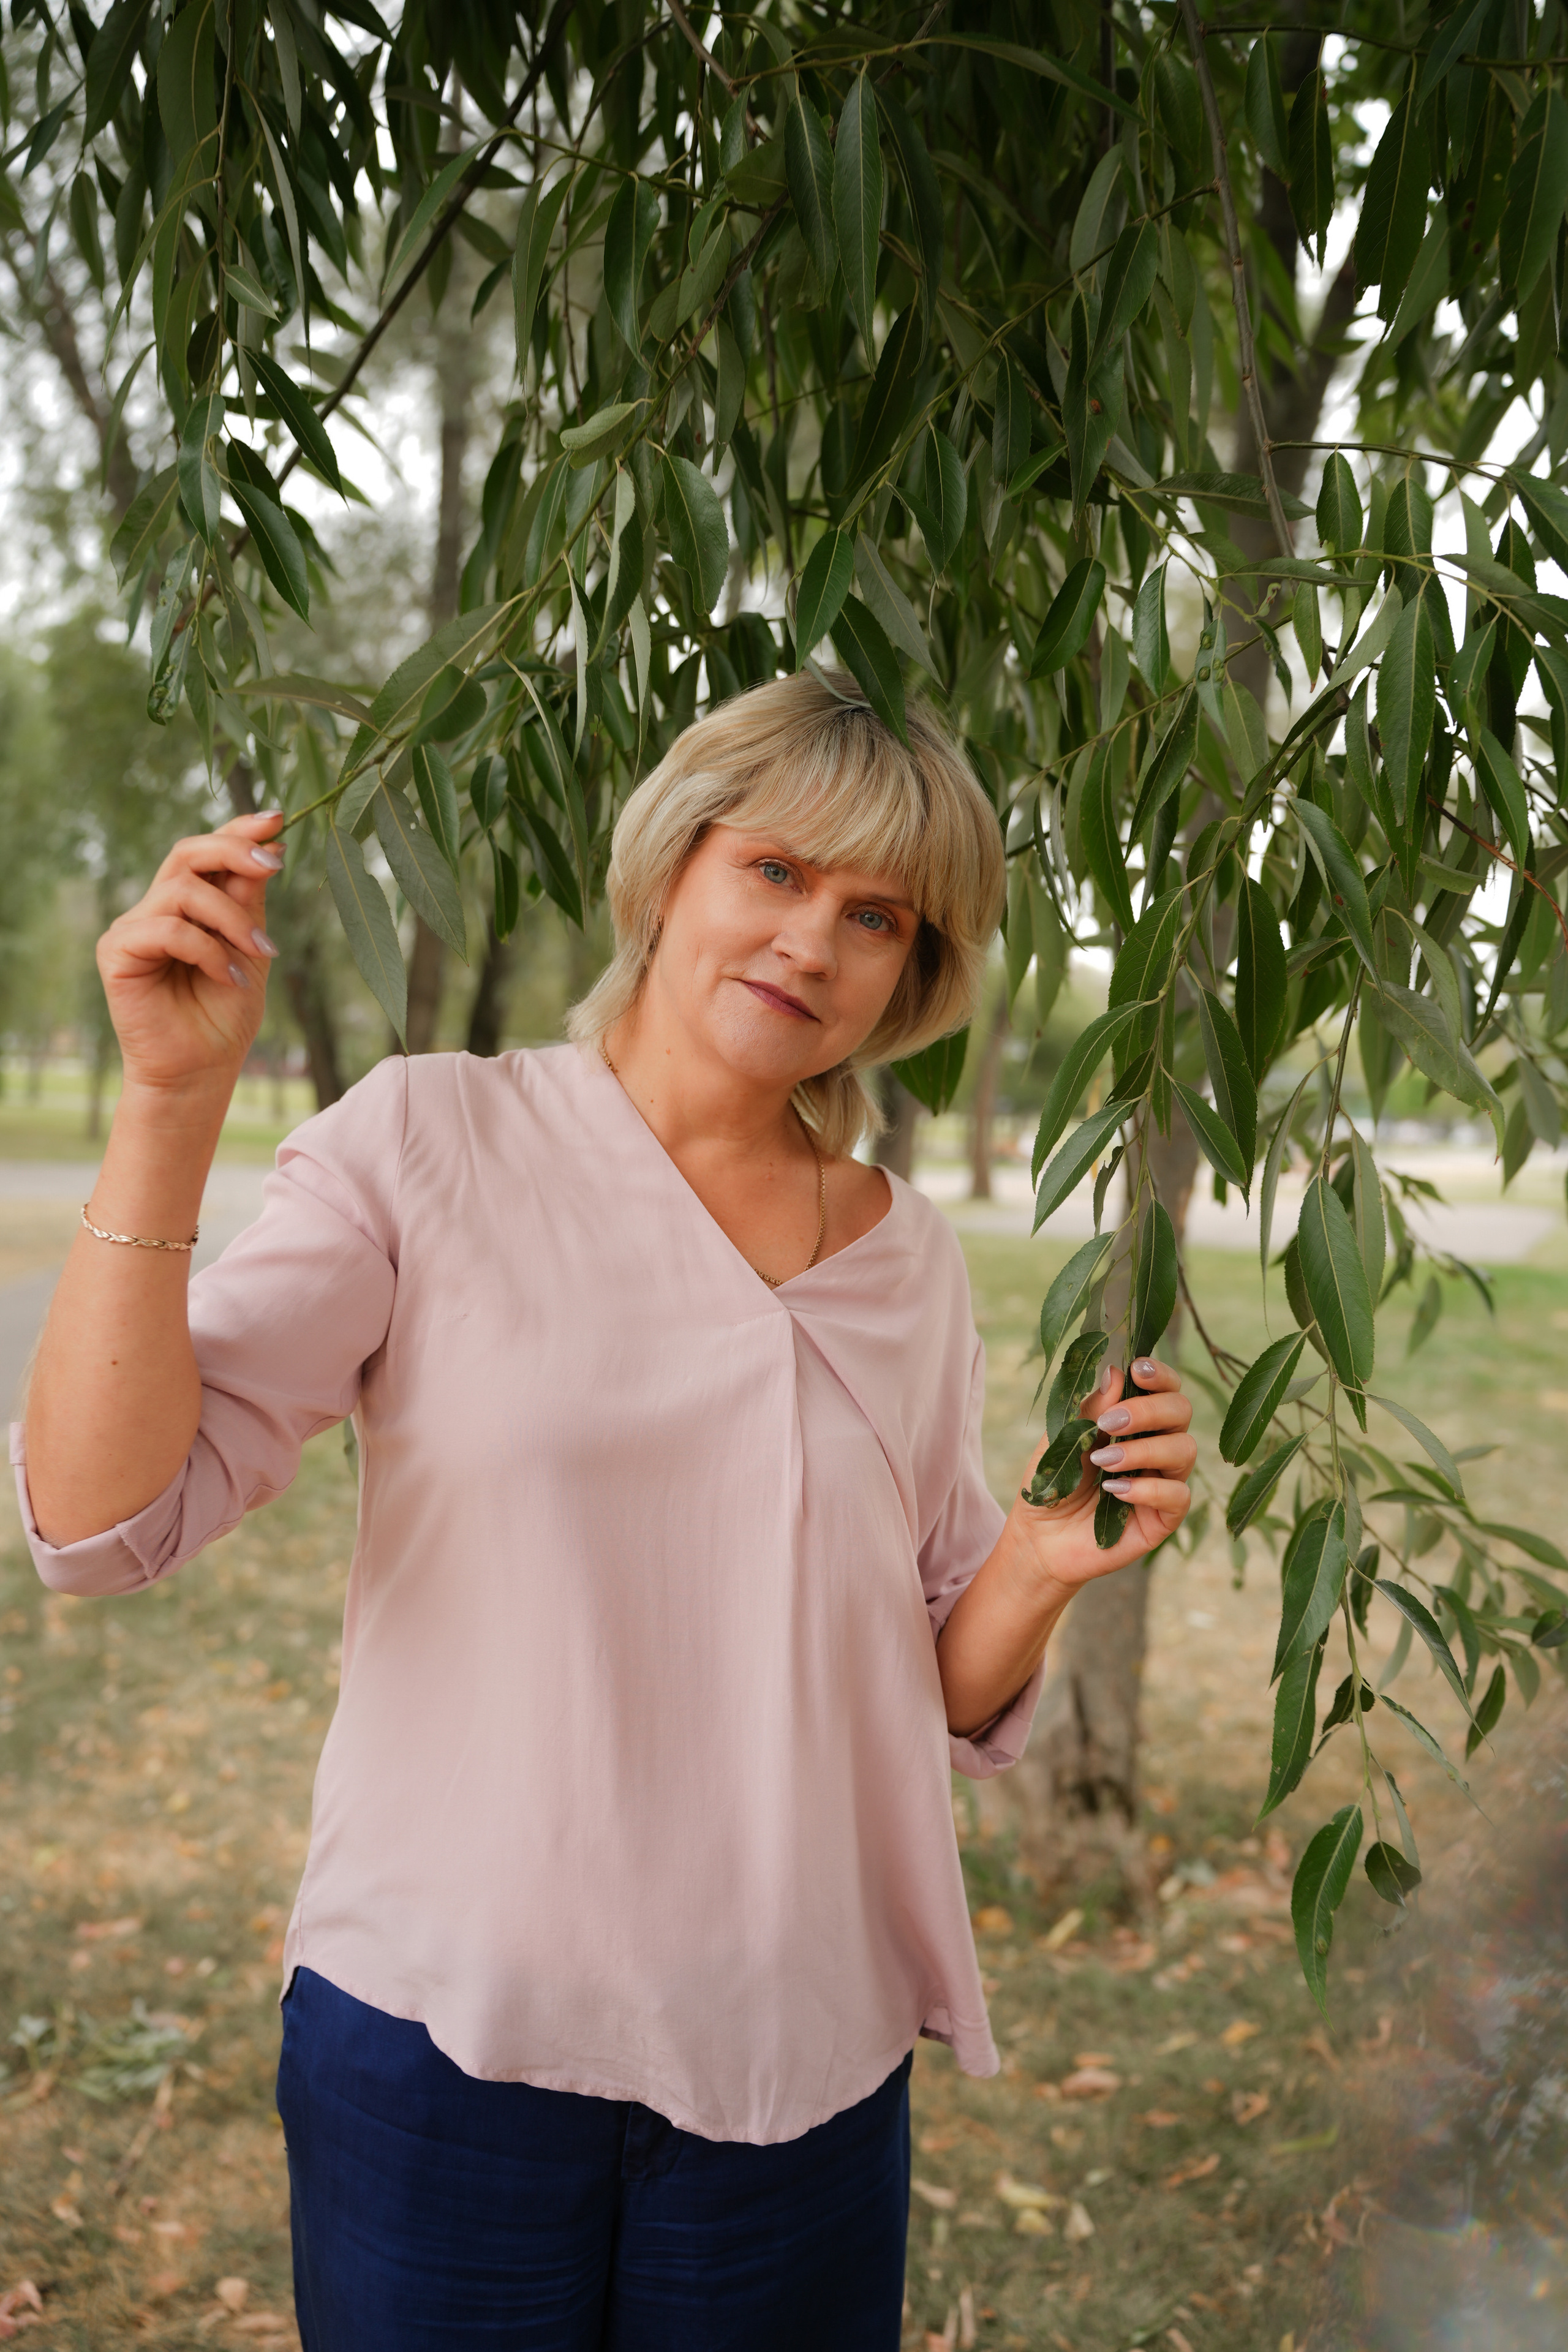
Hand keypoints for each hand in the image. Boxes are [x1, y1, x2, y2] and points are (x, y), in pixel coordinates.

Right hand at [97, 812, 284, 1099]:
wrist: (201, 1071)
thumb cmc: (224, 1015)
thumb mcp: (249, 949)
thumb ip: (249, 901)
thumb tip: (269, 847)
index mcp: (189, 904)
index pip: (207, 853)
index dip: (238, 829)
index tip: (278, 818)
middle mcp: (157, 908)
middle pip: (187, 853)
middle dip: (233, 850)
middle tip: (273, 864)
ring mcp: (133, 928)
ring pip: (183, 890)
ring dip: (232, 918)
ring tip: (262, 952)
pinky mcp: (116, 952)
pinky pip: (168, 929)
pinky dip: (208, 950)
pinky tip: (230, 977)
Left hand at [1016, 1356, 1195, 1591]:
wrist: (1040, 1538)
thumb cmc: (1054, 1483)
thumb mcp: (1062, 1440)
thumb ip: (1090, 1409)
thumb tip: (1115, 1372)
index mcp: (1136, 1422)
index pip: (1165, 1389)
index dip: (1160, 1374)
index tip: (1138, 1369)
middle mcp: (1157, 1446)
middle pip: (1181, 1411)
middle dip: (1149, 1410)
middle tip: (1111, 1423)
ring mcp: (1164, 1481)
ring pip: (1185, 1450)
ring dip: (1143, 1449)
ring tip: (1104, 1462)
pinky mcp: (1165, 1517)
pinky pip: (1178, 1494)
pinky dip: (1148, 1488)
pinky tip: (1115, 1491)